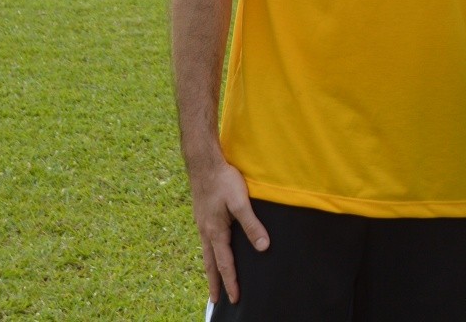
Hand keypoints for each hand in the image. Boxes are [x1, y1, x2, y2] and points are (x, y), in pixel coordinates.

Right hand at [186, 158, 268, 305]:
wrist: (203, 163)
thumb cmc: (223, 180)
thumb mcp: (241, 202)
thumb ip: (252, 224)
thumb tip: (263, 246)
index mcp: (215, 231)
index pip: (225, 264)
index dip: (231, 282)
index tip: (235, 298)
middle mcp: (205, 231)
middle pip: (210, 264)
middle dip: (215, 283)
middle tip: (216, 302)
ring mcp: (202, 224)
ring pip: (207, 253)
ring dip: (211, 269)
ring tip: (214, 281)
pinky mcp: (202, 216)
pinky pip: (206, 241)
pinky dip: (209, 253)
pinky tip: (213, 250)